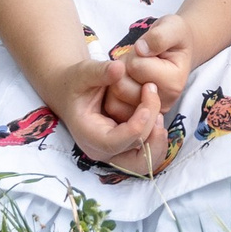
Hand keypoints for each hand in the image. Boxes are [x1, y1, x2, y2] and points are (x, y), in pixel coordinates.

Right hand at [49, 59, 167, 175]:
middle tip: (155, 108)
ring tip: (159, 114)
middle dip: (150, 135)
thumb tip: (119, 68)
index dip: (135, 127)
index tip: (148, 105)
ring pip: (143, 163)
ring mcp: (114, 153)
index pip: (114, 143)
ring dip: (156, 142)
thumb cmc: (77, 83)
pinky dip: (157, 142)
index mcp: (88, 135)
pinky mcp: (125, 149)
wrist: (72, 93)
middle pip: (133, 159)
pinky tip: (157, 118)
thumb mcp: (83, 72)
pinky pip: (146, 156)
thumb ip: (100, 71)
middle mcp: (101, 150)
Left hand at [111, 14, 198, 115]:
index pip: (136, 66)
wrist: (176, 51)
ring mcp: (150, 111)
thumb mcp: (172, 27)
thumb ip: (159, 36)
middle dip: (123, 68)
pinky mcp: (138, 114)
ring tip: (133, 69)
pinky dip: (112, 92)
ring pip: (114, 98)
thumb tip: (141, 49)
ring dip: (117, 79)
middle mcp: (163, 102)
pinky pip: (113, 107)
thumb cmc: (174, 38)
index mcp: (173, 83)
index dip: (135, 54)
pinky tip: (126, 80)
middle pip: (122, 85)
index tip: (148, 50)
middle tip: (138, 59)